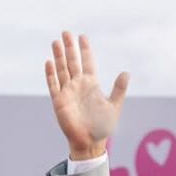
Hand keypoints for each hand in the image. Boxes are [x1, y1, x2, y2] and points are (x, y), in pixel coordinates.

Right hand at [45, 31, 128, 157]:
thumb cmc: (103, 127)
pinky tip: (49, 62)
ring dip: (59, 56)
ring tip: (56, 42)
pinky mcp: (59, 101)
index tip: (83, 37)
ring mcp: (68, 92)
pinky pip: (53, 85)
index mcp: (91, 85)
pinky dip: (51, 74)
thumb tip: (126, 73)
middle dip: (69, 47)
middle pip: (72, 62)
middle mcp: (78, 85)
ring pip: (62, 70)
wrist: (90, 143)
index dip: (85, 50)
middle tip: (66, 32)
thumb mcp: (114, 107)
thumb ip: (119, 89)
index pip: (87, 62)